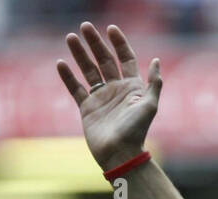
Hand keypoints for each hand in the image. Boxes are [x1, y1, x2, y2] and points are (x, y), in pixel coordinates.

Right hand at [57, 22, 161, 171]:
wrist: (119, 154)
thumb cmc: (136, 131)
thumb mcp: (149, 106)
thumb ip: (154, 83)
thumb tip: (156, 60)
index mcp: (132, 87)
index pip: (125, 59)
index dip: (119, 43)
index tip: (111, 29)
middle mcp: (116, 90)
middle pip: (104, 60)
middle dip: (95, 43)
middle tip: (85, 26)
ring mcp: (101, 98)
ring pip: (89, 70)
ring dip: (80, 54)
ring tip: (70, 37)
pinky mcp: (87, 108)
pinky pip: (76, 89)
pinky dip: (68, 77)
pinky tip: (61, 63)